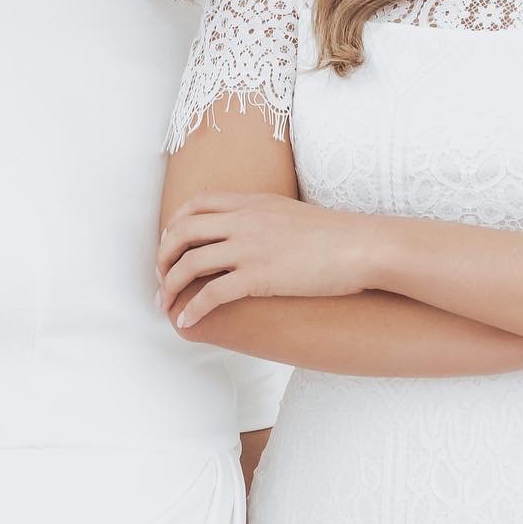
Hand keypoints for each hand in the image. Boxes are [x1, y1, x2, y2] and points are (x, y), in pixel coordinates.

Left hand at [157, 192, 367, 329]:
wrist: (361, 247)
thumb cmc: (332, 235)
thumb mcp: (287, 211)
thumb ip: (259, 215)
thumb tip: (243, 231)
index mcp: (249, 202)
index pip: (194, 205)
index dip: (173, 226)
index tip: (169, 246)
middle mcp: (243, 221)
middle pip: (182, 232)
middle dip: (162, 257)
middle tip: (161, 279)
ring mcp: (249, 248)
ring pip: (189, 263)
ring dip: (170, 286)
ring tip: (166, 304)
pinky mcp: (259, 277)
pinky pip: (212, 294)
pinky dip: (193, 308)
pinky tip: (187, 321)